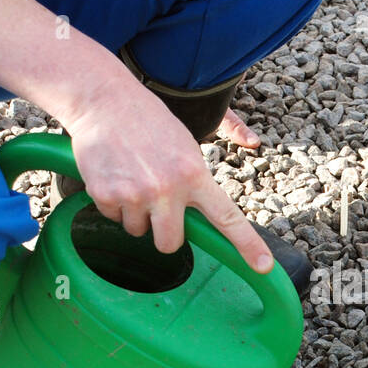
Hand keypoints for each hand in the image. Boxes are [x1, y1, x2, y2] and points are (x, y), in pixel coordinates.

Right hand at [62, 72, 272, 273]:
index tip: (262, 266)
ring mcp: (135, 194)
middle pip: (170, 243)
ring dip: (135, 214)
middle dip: (163, 234)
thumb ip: (194, 184)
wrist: (105, 100)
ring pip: (137, 231)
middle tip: (157, 208)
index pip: (226, 217)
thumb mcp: (185, 148)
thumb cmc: (149, 123)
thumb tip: (200, 219)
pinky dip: (112, 203)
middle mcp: (167, 189)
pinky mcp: (106, 194)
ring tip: (132, 179)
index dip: (246, 244)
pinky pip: (112, 218)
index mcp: (194, 175)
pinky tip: (115, 176)